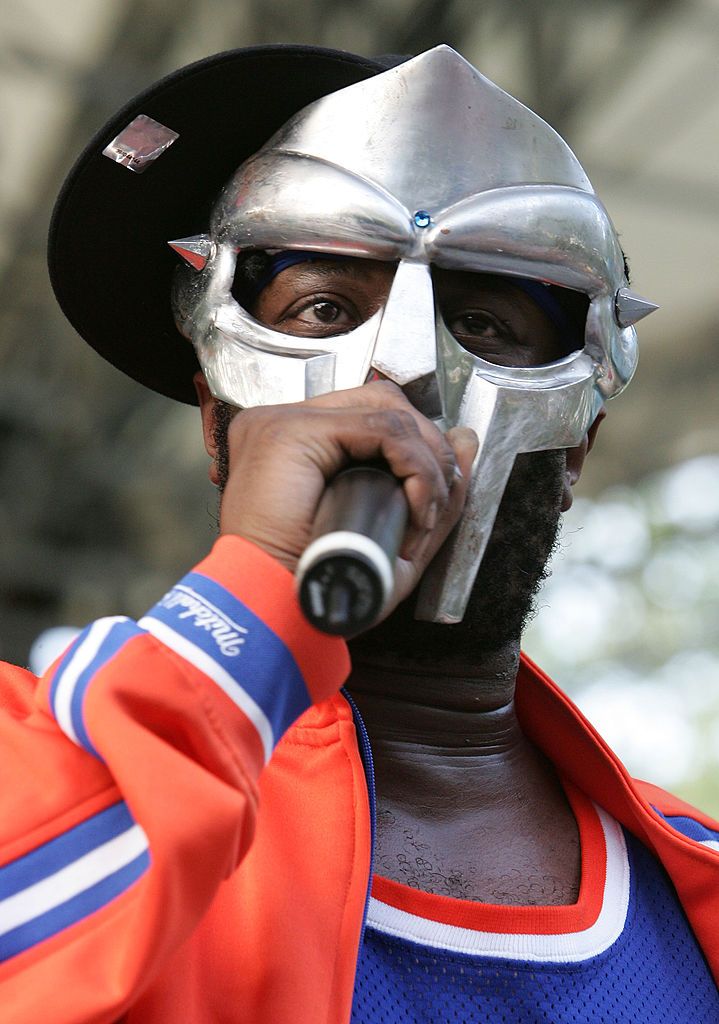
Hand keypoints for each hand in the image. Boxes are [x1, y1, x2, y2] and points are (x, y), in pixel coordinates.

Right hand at [204, 379, 477, 620]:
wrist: (275, 614)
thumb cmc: (322, 588)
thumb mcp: (392, 542)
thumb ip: (429, 491)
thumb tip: (466, 440)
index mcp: (297, 445)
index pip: (371, 414)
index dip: (416, 448)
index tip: (434, 495)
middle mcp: (285, 424)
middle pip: (382, 401)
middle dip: (427, 449)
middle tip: (434, 505)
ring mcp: (284, 422)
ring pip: (387, 410)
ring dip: (425, 461)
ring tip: (423, 513)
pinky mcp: (291, 431)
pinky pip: (381, 428)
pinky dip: (414, 466)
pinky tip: (415, 506)